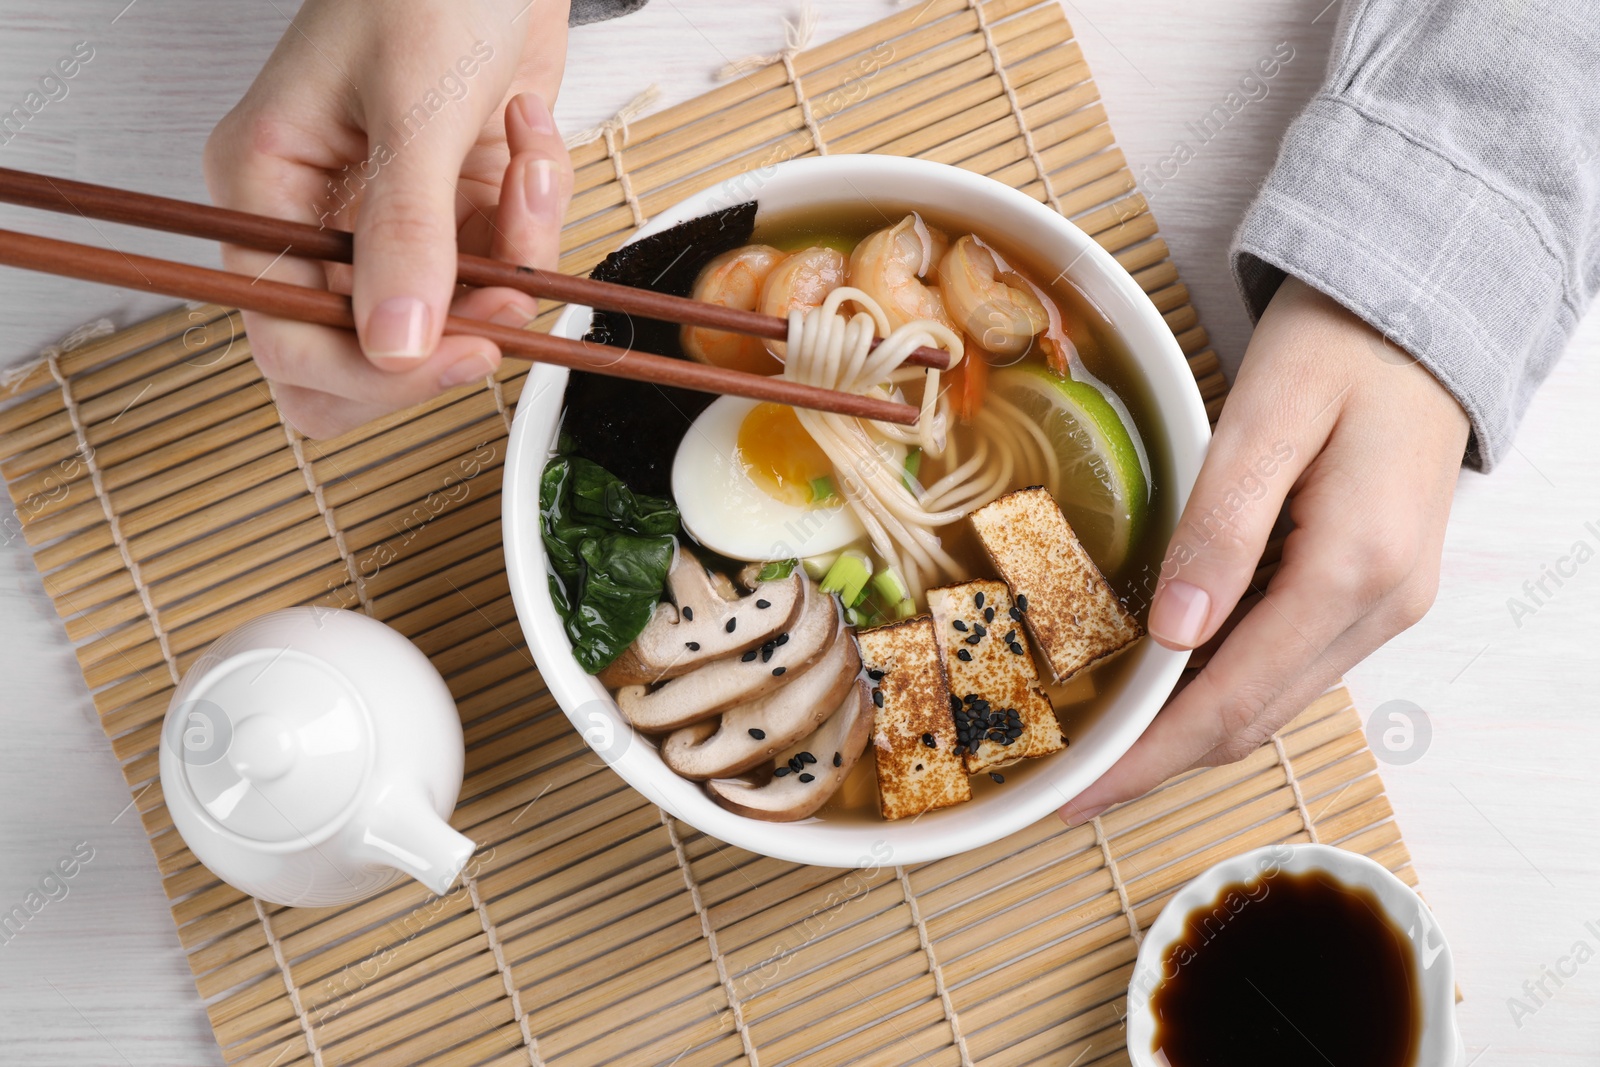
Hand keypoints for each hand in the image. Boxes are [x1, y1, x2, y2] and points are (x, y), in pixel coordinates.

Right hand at [204, 0, 574, 438]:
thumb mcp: (417, 107)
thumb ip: (407, 233)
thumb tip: (396, 347)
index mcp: (263, 188)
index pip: (288, 339)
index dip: (377, 373)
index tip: (464, 352)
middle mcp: (317, 217)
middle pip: (362, 355)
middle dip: (451, 332)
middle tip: (505, 293)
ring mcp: (389, 219)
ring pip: (449, 315)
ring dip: (512, 254)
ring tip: (525, 167)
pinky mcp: (454, 209)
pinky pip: (500, 264)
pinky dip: (535, 214)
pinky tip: (528, 138)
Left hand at [1059, 277, 1469, 824]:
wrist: (1419, 315)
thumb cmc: (1340, 347)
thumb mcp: (1267, 416)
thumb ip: (1221, 526)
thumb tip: (1176, 634)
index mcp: (1355, 570)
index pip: (1234, 701)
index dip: (1148, 758)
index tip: (1074, 796)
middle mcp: (1380, 606)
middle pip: (1252, 720)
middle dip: (1157, 760)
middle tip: (1070, 781)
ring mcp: (1383, 603)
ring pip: (1269, 699)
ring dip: (1186, 728)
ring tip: (1103, 738)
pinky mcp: (1370, 589)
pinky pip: (1285, 660)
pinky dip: (1220, 684)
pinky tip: (1163, 678)